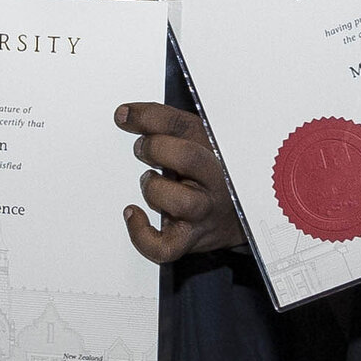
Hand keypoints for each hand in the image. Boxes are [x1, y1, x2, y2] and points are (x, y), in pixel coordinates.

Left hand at [116, 101, 245, 260]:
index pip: (183, 125)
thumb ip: (162, 125)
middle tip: (143, 149)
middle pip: (188, 158)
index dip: (148, 117)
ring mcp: (204, 210)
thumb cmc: (207, 172)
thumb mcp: (194, 140)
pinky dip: (141, 234)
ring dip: (153, 188)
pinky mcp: (190, 238)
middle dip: (155, 148)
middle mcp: (214, 179)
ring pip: (181, 202)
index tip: (124, 115)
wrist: (237, 214)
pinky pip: (166, 246)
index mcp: (215, 148)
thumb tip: (124, 114)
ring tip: (149, 181)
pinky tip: (133, 214)